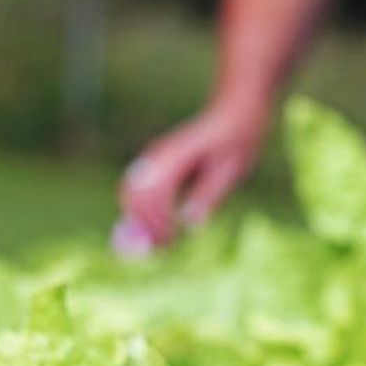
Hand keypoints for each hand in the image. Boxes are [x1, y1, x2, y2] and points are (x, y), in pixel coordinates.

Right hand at [119, 97, 269, 246]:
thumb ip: (209, 195)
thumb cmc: (235, 144)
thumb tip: (190, 222)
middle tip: (164, 248)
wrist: (232, 117)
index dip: (160, 221)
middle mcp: (157, 155)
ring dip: (139, 220)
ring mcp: (152, 158)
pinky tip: (160, 228)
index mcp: (175, 155)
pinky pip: (136, 190)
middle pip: (134, 194)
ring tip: (162, 242)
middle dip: (144, 224)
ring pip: (130, 193)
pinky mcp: (153, 165)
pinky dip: (141, 212)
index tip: (173, 241)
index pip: (154, 193)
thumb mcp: (230, 170)